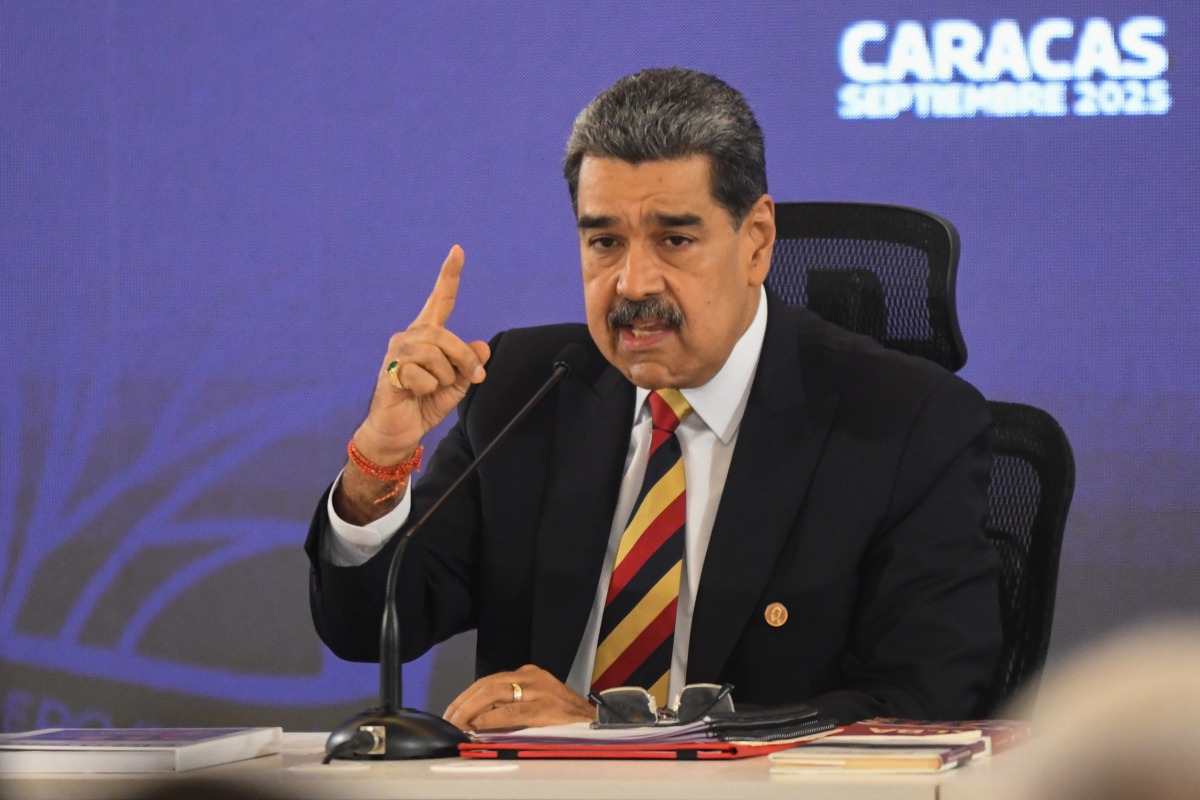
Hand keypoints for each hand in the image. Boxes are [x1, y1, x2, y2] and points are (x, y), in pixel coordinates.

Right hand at [335, 246, 489, 521]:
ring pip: (434, 354)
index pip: (440, 301)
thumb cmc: (426, 403)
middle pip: (446, 335)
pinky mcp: (389, 371)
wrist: (399, 431)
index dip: (449, 276)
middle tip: (473, 378)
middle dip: (463, 359)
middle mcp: (410, 337)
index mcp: (428, 335)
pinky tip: (414, 394)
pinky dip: (427, 390)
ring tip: (433, 388)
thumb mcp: (457, 385)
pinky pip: (421, 376)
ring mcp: (397, 352)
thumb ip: (470, 365)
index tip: (458, 250)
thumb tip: (482, 347)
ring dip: (444, 377)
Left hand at [443, 665, 596, 730]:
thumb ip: (510, 709)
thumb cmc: (567, 721)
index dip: (467, 697)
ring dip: (472, 711)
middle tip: (449, 721)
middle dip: (464, 703)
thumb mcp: (536, 707)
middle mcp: (533, 677)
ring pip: (496, 694)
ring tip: (458, 725)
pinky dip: (491, 719)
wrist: (601, 726)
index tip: (452, 713)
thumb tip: (476, 722)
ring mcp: (540, 691)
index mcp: (529, 675)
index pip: (489, 681)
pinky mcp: (547, 708)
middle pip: (488, 685)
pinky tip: (478, 727)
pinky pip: (512, 712)